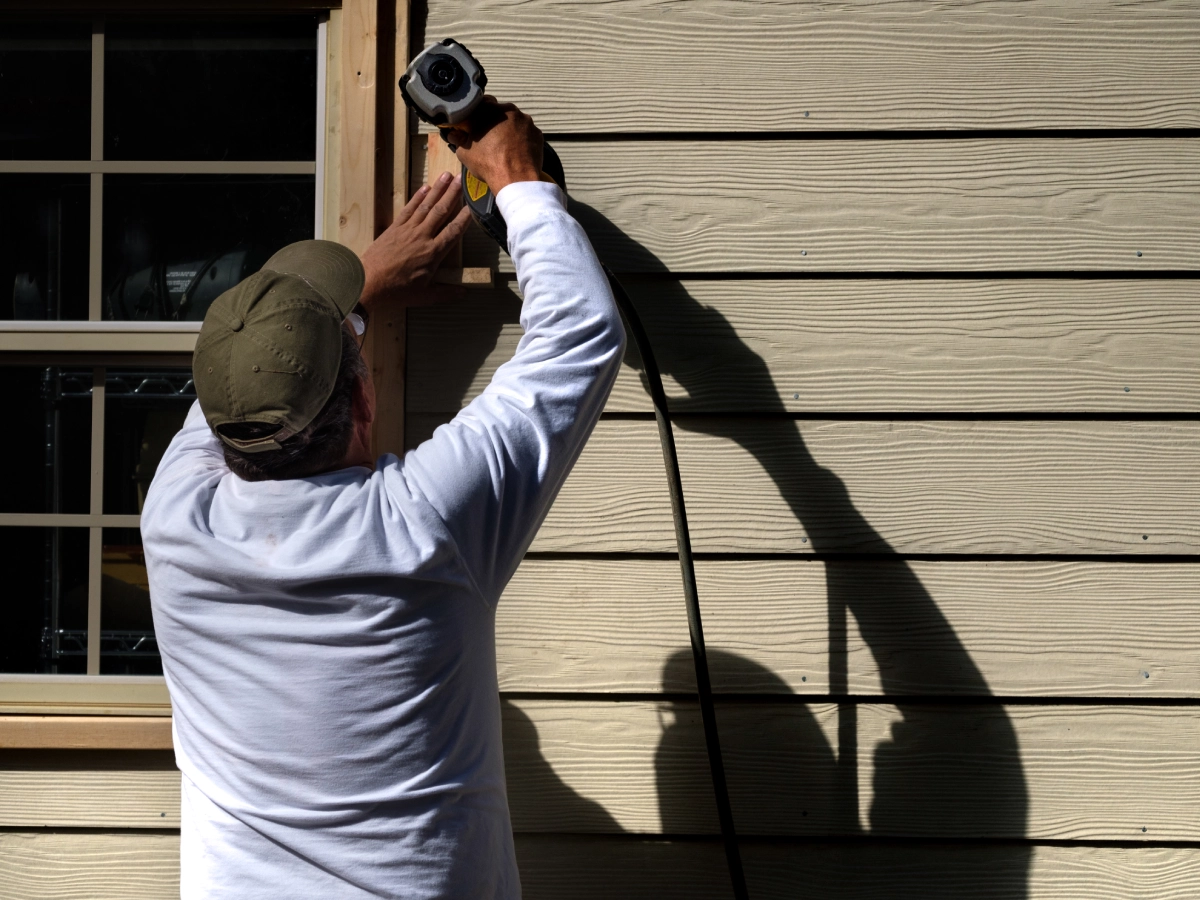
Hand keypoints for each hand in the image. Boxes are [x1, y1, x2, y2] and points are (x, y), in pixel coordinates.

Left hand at [359, 172, 471, 307]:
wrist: (367, 282)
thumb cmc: (397, 291)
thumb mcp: (424, 296)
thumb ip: (446, 293)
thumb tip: (464, 294)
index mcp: (432, 254)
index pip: (453, 232)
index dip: (464, 218)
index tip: (473, 205)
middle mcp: (422, 237)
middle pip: (441, 211)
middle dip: (453, 194)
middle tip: (462, 178)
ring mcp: (407, 230)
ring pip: (426, 206)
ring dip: (438, 189)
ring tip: (447, 175)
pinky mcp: (395, 227)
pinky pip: (409, 209)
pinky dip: (418, 197)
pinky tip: (426, 187)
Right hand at [448, 98, 542, 194]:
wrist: (516, 179)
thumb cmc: (488, 163)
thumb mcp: (464, 152)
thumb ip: (458, 139)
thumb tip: (454, 135)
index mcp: (490, 109)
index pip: (481, 104)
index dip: (477, 115)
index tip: (475, 125)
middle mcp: (510, 110)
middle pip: (500, 113)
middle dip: (494, 122)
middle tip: (489, 138)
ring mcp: (527, 121)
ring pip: (515, 122)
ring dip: (509, 131)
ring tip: (504, 147)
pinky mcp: (538, 134)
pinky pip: (527, 134)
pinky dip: (522, 140)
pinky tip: (516, 152)